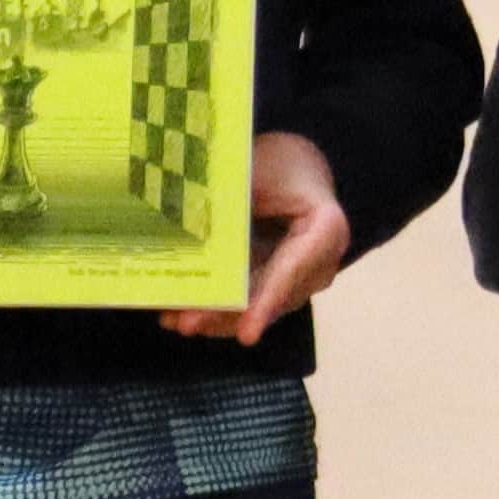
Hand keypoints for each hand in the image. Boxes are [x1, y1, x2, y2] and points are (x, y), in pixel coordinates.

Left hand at [167, 133, 358, 342]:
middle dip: (227, 314)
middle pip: (270, 297)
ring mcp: (299, 281)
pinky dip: (215, 310)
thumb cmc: (279, 166)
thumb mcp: (255, 174)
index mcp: (325, 229)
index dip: (267, 300)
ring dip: (214, 317)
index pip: (293, 269)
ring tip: (173, 320)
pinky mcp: (276, 288)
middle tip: (186, 324)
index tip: (247, 332)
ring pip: (255, 307)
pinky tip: (178, 314)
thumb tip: (180, 226)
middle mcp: (320, 265)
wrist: (296, 169)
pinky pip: (247, 304)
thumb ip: (228, 203)